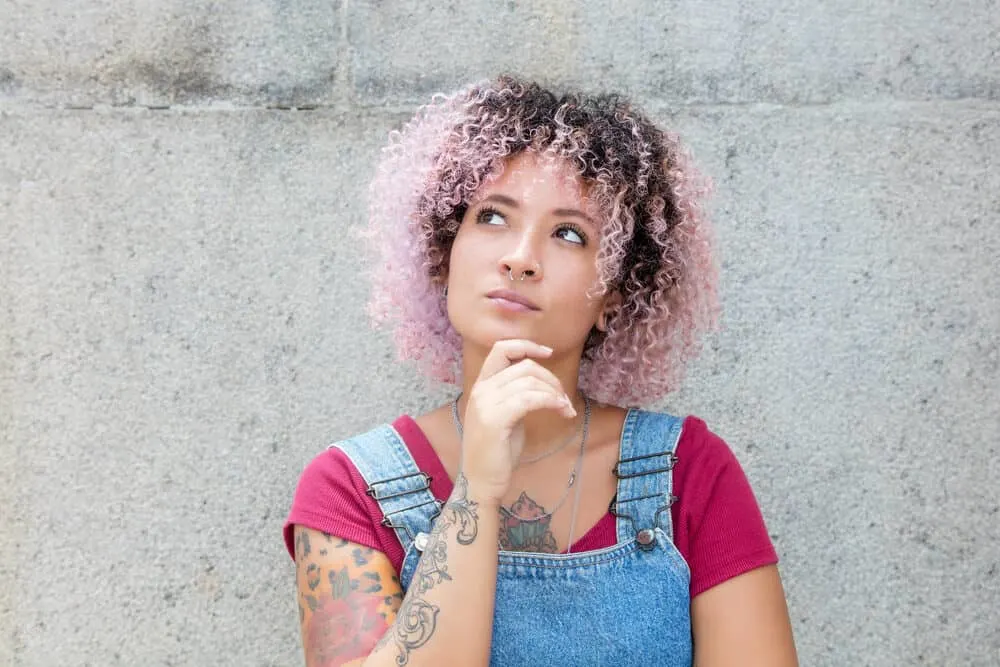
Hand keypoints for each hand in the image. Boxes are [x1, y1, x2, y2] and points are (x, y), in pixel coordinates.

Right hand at [457, 339, 576, 502]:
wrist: (481, 482)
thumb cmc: (497, 452)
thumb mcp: (506, 416)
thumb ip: (516, 395)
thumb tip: (542, 383)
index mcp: (482, 386)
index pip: (501, 349)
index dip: (526, 345)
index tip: (547, 352)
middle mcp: (481, 390)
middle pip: (524, 366)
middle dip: (551, 378)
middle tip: (564, 398)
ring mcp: (485, 404)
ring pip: (529, 382)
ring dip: (555, 393)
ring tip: (566, 408)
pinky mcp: (495, 420)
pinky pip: (530, 399)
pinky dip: (551, 401)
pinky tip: (562, 412)